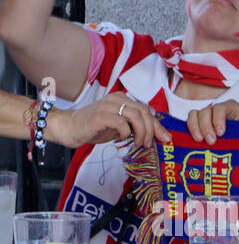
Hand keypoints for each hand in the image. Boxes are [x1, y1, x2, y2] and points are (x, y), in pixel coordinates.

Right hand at [45, 92, 169, 148]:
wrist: (69, 128)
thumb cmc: (95, 128)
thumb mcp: (120, 127)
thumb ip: (135, 126)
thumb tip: (157, 135)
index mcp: (122, 99)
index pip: (147, 110)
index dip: (158, 125)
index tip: (165, 139)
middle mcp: (116, 99)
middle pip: (145, 112)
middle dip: (152, 130)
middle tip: (149, 144)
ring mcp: (107, 106)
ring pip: (136, 116)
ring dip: (142, 133)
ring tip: (139, 143)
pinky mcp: (100, 116)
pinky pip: (121, 123)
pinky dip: (126, 133)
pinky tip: (121, 138)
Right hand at [185, 100, 238, 143]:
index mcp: (232, 108)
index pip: (222, 108)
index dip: (219, 119)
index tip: (220, 133)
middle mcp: (217, 110)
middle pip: (206, 111)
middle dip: (206, 126)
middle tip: (211, 141)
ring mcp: (206, 116)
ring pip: (194, 114)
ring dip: (195, 127)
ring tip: (199, 140)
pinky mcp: (197, 124)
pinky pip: (188, 122)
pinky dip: (188, 130)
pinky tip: (191, 139)